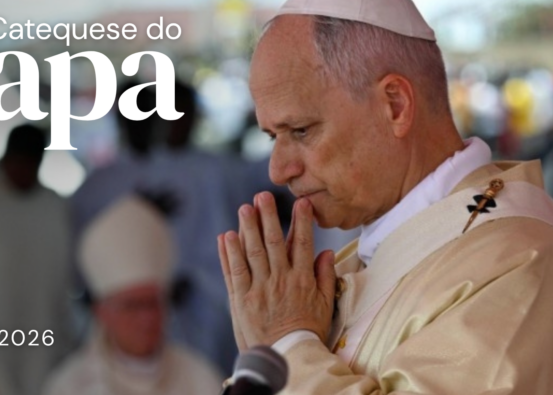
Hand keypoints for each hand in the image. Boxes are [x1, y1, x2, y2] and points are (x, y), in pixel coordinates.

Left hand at [218, 192, 335, 347]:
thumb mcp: (325, 304)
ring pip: (252, 252)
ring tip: (244, 209)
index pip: (301, 243)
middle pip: (272, 242)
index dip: (301, 221)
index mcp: (301, 279)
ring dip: (246, 228)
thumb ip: (325, 276)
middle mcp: (280, 280)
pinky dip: (229, 253)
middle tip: (262, 196)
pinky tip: (226, 236)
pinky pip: (234, 272)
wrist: (286, 356)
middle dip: (268, 216)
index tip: (301, 203)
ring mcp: (259, 289)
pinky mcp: (242, 299)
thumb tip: (327, 251)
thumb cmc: (307, 330)